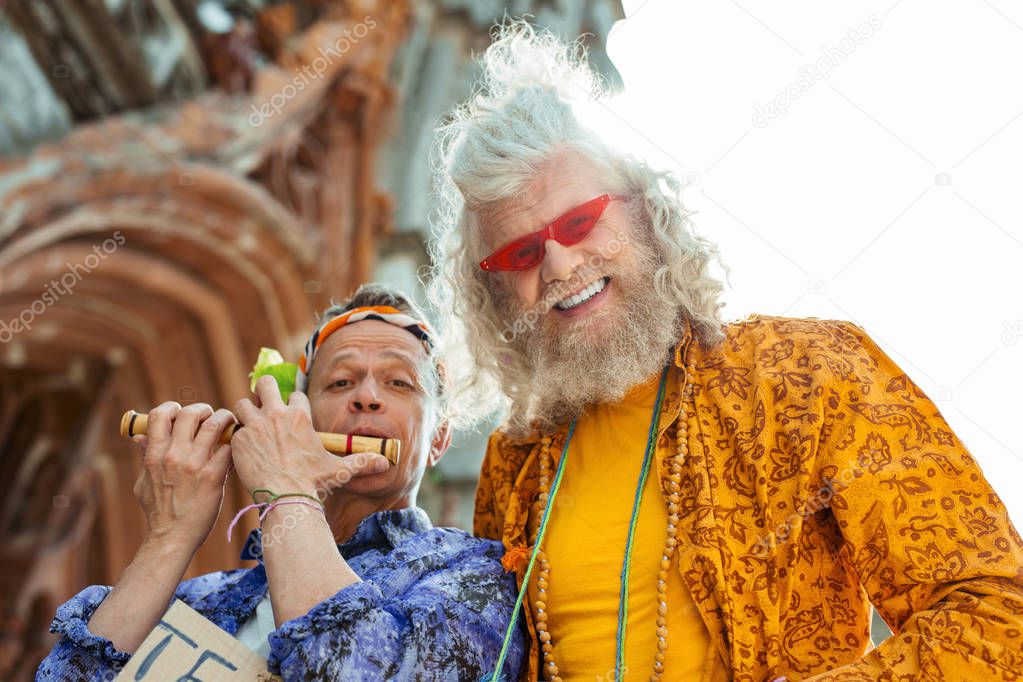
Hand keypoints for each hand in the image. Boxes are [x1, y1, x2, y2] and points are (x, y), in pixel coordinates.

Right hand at [131, 401, 234, 551]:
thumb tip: (138, 437)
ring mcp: (194, 465)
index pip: (160, 415)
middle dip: (203, 409)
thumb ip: (145, 457)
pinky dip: (234, 444)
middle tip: (210, 416)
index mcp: (155, 454)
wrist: (172, 537)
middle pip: (190, 413)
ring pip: (214, 425)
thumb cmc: (158, 511)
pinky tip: (235, 449)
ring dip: (224, 419)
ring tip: (228, 424)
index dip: (172, 407)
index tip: (181, 411)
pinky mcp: (214, 476)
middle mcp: (174, 455)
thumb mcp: (144, 482)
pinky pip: (228, 448)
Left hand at [231, 375, 388, 498]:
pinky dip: (236, 438)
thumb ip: (361, 462)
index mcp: (301, 417)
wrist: (287, 498)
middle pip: (265, 383)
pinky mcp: (240, 440)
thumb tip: (385, 462)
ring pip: (242, 404)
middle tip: (262, 407)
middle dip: (262, 391)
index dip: (293, 404)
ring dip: (244, 414)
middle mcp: (277, 415)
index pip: (295, 395)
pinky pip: (234, 430)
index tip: (290, 418)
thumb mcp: (340, 470)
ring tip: (249, 429)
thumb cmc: (314, 483)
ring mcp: (256, 426)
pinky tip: (241, 450)